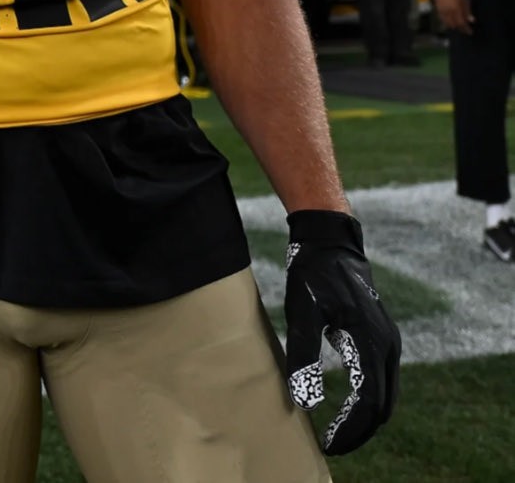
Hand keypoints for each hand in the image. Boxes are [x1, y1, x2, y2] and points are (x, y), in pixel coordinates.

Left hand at [284, 210, 400, 455]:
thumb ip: (302, 354)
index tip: (331, 445)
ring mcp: (388, 340)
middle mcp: (386, 344)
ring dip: (367, 417)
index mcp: (370, 340)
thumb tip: (303, 399)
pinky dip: (370, 399)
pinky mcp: (382, 337)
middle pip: (383, 404)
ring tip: (340, 433)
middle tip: (334, 446)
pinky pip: (383, 379)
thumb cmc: (313, 274)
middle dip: (360, 430)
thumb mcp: (301, 311)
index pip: (368, 400)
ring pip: (386, 394)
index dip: (351, 428)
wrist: (331, 243)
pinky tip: (349, 407)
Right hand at [433, 0, 472, 33]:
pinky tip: (451, 23)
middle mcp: (449, 13)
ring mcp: (443, 13)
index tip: (470, 32)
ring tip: (458, 27)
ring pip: (448, 24)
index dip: (466, 29)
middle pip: (455, 25)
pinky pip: (443, 21)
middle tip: (465, 30)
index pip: (462, 23)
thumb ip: (467, 11)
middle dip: (461, 29)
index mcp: (457, 9)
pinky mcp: (438, 12)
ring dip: (454, 27)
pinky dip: (448, 23)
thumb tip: (472, 20)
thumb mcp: (464, 0)